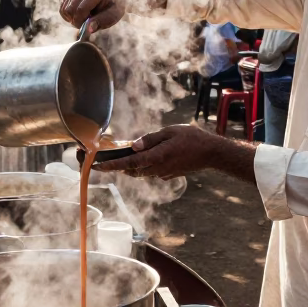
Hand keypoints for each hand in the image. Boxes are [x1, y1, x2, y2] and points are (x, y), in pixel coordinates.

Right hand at [60, 0, 125, 34]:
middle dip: (76, 21)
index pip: (81, 9)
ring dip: (73, 18)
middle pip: (70, 9)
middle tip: (86, 22)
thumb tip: (88, 29)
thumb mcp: (114, 15)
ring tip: (85, 17)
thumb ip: (101, 22)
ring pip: (65, 9)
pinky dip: (68, 15)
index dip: (81, 22)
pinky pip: (62, 8)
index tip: (87, 27)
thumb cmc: (114, 7)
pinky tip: (79, 14)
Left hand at [94, 124, 244, 179]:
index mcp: (156, 157)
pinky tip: (145, 157)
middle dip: (116, 166)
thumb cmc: (192, 138)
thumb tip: (133, 146)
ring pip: (140, 172)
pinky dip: (143, 166)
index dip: (110, 165)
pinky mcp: (168, 174)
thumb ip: (150, 139)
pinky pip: (151, 172)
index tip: (96, 166)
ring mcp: (163, 173)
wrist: (211, 153)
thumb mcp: (170, 132)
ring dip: (129, 166)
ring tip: (119, 159)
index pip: (128, 162)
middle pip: (131, 169)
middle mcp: (157, 169)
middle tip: (102, 160)